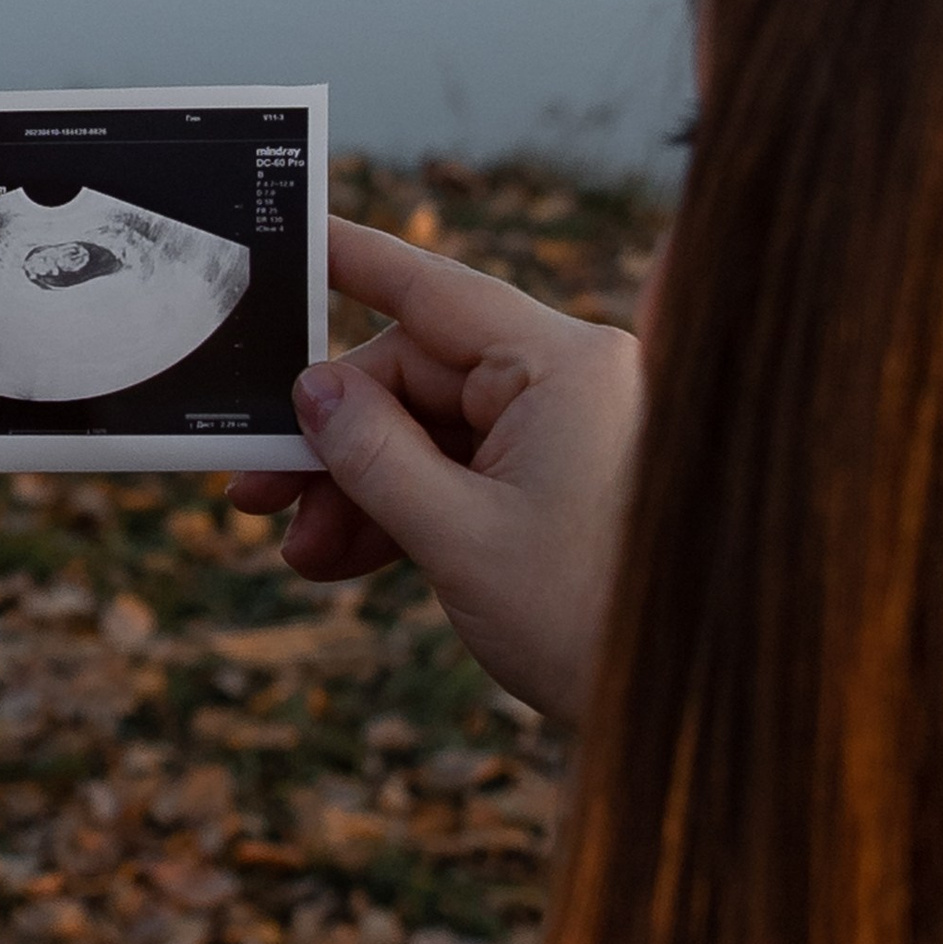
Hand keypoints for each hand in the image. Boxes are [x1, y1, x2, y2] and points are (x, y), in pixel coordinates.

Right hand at [227, 218, 642, 724]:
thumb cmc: (592, 621)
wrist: (684, 706)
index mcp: (563, 367)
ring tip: (304, 551)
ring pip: (429, 430)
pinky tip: (348, 556)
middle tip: (259, 493)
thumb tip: (313, 390)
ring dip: (360, 486)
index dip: (354, 263)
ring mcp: (566, 431)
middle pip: (416, 375)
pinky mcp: (560, 479)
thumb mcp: (457, 539)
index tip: (293, 236)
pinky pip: (461, 470)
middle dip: (335, 439)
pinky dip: (404, 509)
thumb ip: (373, 454)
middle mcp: (570, 381)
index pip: (435, 292)